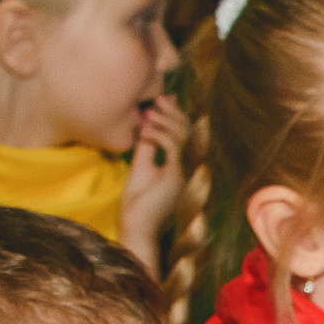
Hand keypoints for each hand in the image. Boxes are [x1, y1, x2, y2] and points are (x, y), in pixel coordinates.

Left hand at [118, 93, 189, 270]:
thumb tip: (145, 121)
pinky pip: (172, 146)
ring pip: (183, 135)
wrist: (136, 226)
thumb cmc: (137, 202)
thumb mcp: (140, 165)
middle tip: (158, 98)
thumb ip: (147, 145)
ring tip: (149, 112)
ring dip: (165, 120)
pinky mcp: (175, 175)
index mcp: (180, 164)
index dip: (175, 114)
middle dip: (173, 112)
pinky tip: (145, 130)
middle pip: (187, 131)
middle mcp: (186, 166)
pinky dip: (158, 134)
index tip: (162, 98)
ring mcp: (183, 171)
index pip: (183, 133)